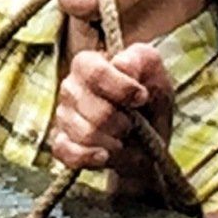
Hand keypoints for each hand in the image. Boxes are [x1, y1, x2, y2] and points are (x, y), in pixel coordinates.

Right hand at [49, 44, 175, 199]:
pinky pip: (67, 153)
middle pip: (96, 110)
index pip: (94, 72)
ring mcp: (63, 116)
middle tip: (134, 123)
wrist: (148, 140)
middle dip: (123, 122)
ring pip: (85, 134)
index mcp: (88, 64)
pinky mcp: (60, 143)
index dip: (121, 88)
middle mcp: (70, 87)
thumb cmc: (149, 101)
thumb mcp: (156, 75)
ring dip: (113, 142)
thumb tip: (121, 65)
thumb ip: (142, 60)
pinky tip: (104, 155)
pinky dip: (89, 157)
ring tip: (123, 138)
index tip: (142, 98)